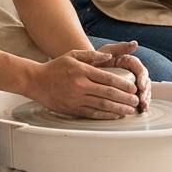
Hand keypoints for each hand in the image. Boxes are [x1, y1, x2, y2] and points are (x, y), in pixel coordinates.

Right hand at [26, 43, 141, 118]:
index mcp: (82, 71)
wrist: (35, 81)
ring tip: (130, 110)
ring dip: (119, 108)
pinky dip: (105, 115)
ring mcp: (76, 99)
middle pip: (108, 93)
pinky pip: (92, 113)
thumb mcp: (73, 55)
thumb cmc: (55, 67)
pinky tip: (115, 115)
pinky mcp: (72, 109)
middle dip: (125, 98)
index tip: (133, 87)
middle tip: (136, 100)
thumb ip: (92, 55)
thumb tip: (109, 57)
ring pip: (102, 105)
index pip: (108, 78)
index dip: (123, 84)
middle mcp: (80, 85)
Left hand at [97, 41, 150, 111]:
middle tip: (143, 100)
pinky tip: (141, 111)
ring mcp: (131, 82)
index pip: (140, 70)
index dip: (142, 79)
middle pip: (145, 82)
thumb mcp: (106, 51)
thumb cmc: (96, 59)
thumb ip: (119, 48)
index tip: (141, 86)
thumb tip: (135, 44)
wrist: (86, 69)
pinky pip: (137, 98)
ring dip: (145, 99)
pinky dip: (140, 104)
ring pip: (143, 91)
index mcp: (129, 62)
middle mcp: (133, 72)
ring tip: (143, 107)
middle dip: (145, 92)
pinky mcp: (127, 92)